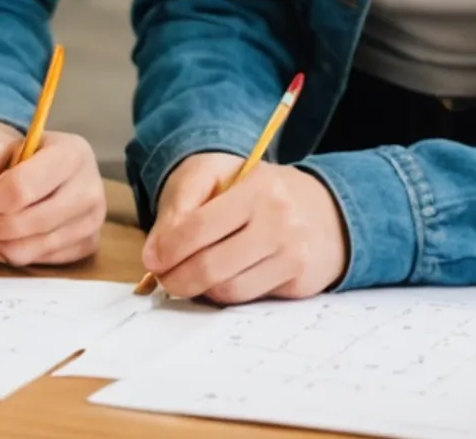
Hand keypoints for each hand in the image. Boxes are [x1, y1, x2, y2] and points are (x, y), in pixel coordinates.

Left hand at [0, 120, 105, 265]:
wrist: (28, 163)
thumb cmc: (6, 155)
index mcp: (70, 151)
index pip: (26, 185)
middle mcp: (90, 186)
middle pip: (39, 220)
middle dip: (0, 228)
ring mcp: (94, 218)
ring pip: (43, 245)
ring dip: (7, 246)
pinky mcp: (90, 243)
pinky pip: (49, 260)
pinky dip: (22, 255)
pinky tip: (10, 240)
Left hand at [139, 153, 346, 303]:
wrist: (323, 207)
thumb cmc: (257, 189)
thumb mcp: (214, 174)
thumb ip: (180, 205)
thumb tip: (155, 254)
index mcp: (256, 188)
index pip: (197, 228)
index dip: (167, 250)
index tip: (152, 260)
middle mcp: (280, 221)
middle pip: (211, 267)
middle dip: (176, 278)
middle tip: (164, 278)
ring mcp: (293, 254)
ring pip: (228, 290)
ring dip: (200, 289)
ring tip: (190, 276)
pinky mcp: (300, 282)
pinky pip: (248, 299)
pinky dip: (226, 293)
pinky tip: (221, 278)